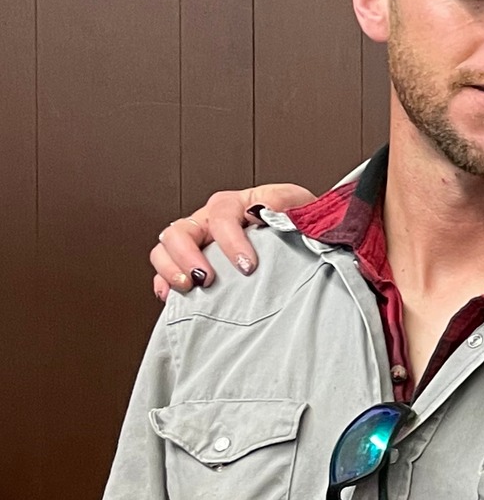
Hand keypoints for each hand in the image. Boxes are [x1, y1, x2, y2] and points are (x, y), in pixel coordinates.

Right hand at [149, 182, 313, 298]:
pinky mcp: (191, 264)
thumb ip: (282, 204)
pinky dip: (164, 283)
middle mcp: (208, 220)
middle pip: (181, 230)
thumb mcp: (297, 203)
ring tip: (190, 286)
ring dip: (171, 268)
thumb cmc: (295, 219)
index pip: (221, 215)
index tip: (247, 265)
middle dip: (189, 255)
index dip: (230, 241)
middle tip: (208, 278)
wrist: (303, 236)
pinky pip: (165, 271)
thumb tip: (262, 211)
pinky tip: (172, 296)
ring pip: (165, 248)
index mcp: (234, 204)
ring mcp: (196, 242)